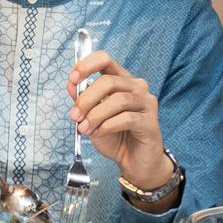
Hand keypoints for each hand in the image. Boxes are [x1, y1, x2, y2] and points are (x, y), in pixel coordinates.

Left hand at [68, 51, 171, 190]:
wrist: (134, 163)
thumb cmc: (115, 137)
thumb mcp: (92, 117)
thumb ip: (83, 100)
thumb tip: (72, 85)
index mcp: (122, 80)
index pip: (105, 59)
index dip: (86, 65)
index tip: (72, 79)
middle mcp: (137, 87)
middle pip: (108, 81)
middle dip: (87, 99)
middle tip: (75, 116)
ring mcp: (146, 103)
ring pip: (118, 100)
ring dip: (96, 115)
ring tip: (85, 129)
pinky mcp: (150, 122)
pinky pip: (127, 118)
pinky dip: (108, 125)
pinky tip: (100, 133)